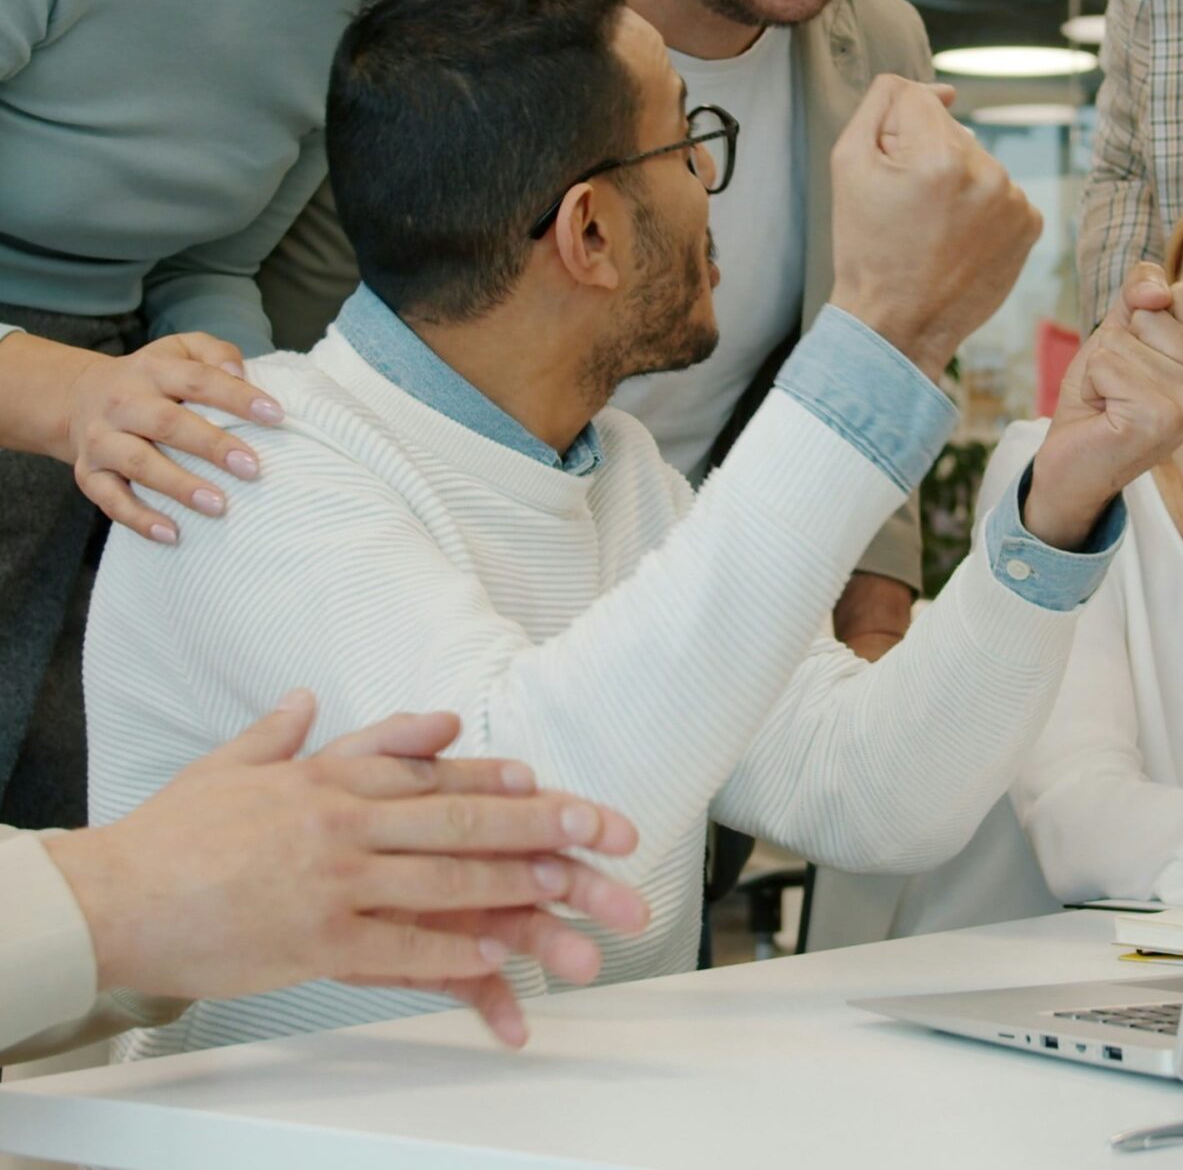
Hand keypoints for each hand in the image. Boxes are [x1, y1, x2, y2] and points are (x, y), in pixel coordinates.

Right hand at [43, 332, 284, 543]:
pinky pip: (111, 500)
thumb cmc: (153, 378)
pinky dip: (140, 519)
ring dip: (179, 486)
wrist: (77, 397)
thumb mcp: (180, 349)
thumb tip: (240, 372)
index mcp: (153, 370)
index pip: (198, 380)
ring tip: (219, 505)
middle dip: (211, 446)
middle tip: (252, 467)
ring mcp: (102, 440)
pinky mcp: (88, 473)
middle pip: (168, 424)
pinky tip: (173, 533)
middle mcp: (123, 403)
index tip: (275, 415)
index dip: (237, 396)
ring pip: (139, 464)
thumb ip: (215, 352)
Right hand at [43, 693, 647, 1049]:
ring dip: (516, 885)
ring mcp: (333, 879)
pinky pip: (396, 947)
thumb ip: (283, 732)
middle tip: (605, 832)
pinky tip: (497, 952)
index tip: (558, 783)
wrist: (111, 893)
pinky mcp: (313, 939)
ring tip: (575, 892)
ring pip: (443, 879)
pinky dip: (450, 949)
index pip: (435, 771)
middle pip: (461, 818)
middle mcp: (345, 819)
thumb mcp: (235, 764)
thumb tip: (308, 697)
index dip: (502, 776)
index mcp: (332, 775)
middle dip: (541, 824)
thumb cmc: (174, 832)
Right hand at [827, 75, 1041, 379]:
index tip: (890, 175)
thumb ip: (883, 103)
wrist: (898, 325)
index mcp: (940, 154)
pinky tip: (959, 239)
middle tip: (908, 210)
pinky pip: (1001, 193)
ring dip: (957, 182)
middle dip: (927, 157)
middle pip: (950, 131)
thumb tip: (943, 91)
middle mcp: (987, 172)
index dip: (893, 134)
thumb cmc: (867, 247)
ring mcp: (1014, 200)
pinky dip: (981, 209)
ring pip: (977, 161)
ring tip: (933, 228)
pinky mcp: (1030, 225)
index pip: (917, 100)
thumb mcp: (848, 163)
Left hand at [1025, 262, 1182, 548]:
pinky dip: (1092, 384)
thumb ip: (1143, 290)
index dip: (1140, 323)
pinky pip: (1106, 363)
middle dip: (1120, 346)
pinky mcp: (1159, 419)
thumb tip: (1159, 292)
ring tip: (1113, 403)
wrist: (1072, 459)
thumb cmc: (1104, 394)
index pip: (1179, 295)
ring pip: (1126, 339)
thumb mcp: (1124, 329)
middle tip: (1121, 389)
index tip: (1141, 366)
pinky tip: (1105, 414)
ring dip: (1104, 368)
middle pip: (1152, 315)